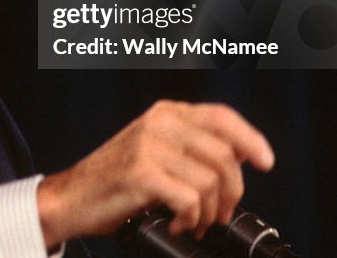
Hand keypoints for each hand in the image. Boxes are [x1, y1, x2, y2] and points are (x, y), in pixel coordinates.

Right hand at [36, 100, 273, 246]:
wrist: (71, 198)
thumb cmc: (114, 181)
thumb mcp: (154, 151)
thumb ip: (190, 146)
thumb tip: (239, 158)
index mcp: (164, 113)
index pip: (222, 116)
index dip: (251, 139)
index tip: (266, 162)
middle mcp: (158, 123)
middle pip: (224, 154)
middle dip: (232, 192)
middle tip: (220, 213)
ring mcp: (149, 146)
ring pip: (210, 180)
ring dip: (210, 211)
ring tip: (195, 222)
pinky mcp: (141, 172)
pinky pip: (190, 199)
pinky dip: (191, 219)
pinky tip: (178, 223)